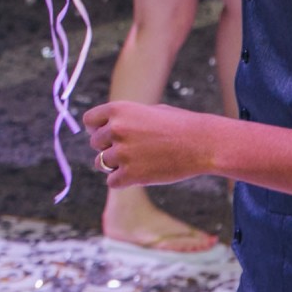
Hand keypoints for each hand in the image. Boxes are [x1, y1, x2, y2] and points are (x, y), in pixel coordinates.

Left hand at [83, 100, 216, 188]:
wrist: (202, 143)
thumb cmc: (179, 126)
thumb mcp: (149, 111)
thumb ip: (126, 118)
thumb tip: (107, 128)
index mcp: (119, 109)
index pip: (89, 121)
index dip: (97, 129)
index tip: (108, 135)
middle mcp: (116, 129)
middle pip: (95, 144)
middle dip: (109, 148)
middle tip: (132, 150)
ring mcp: (122, 152)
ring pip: (101, 164)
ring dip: (115, 165)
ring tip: (138, 162)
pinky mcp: (131, 174)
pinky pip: (112, 182)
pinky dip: (123, 181)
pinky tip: (139, 175)